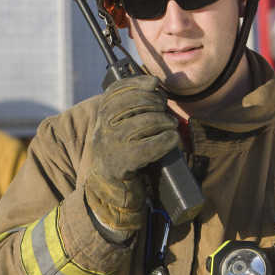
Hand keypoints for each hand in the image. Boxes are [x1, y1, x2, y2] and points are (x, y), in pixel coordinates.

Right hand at [86, 75, 179, 232]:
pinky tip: (172, 139)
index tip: (154, 83)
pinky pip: (147, 147)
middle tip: (165, 109)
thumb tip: (155, 87)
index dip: (136, 83)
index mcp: (102, 119)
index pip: (115, 92)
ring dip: (162, 121)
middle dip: (153, 102)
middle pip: (130, 104)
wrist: (109, 191)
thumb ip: (132, 110)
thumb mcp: (122, 130)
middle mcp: (102, 130)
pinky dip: (164, 141)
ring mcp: (110, 147)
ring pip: (141, 123)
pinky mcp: (121, 164)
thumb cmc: (123, 156)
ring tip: (171, 125)